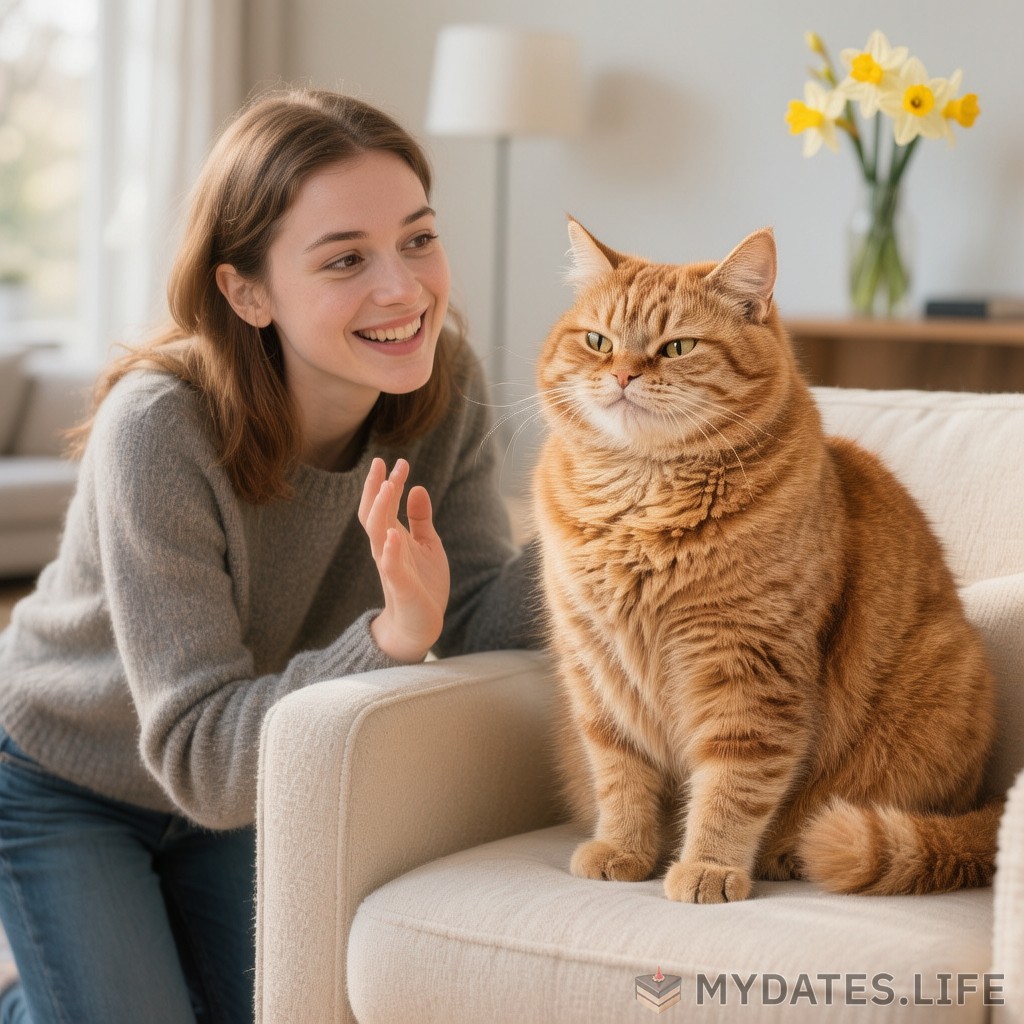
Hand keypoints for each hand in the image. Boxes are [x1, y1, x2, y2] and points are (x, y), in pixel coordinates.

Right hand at [358, 457, 449, 662]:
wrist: (420, 624)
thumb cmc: (423, 583)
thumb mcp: (428, 545)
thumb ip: (421, 519)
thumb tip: (418, 487)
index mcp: (392, 537)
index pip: (385, 505)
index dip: (389, 482)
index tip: (398, 461)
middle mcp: (386, 548)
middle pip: (374, 513)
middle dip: (377, 488)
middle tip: (383, 463)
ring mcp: (391, 566)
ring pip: (377, 534)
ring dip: (381, 510)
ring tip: (388, 487)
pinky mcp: (400, 586)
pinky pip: (391, 566)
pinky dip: (390, 550)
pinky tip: (393, 534)